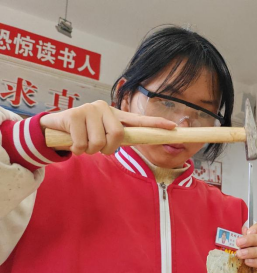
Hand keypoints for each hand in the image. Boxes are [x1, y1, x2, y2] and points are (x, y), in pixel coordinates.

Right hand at [39, 100, 175, 154]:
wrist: (54, 128)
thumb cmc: (84, 133)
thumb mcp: (103, 135)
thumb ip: (119, 138)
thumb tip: (140, 143)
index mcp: (115, 114)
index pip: (139, 120)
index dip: (156, 124)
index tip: (173, 127)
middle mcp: (104, 108)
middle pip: (118, 135)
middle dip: (108, 148)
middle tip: (98, 148)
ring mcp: (89, 109)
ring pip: (99, 142)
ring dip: (90, 150)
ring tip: (83, 143)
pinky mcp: (73, 114)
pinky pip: (82, 143)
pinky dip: (77, 150)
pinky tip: (72, 142)